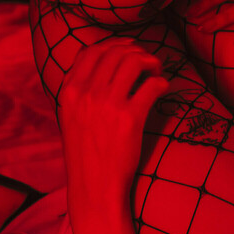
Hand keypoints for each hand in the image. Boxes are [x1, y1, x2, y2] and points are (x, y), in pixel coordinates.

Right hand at [57, 37, 171, 208]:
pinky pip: (151, 86)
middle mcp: (86, 94)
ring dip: (151, 62)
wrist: (94, 187)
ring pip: (133, 62)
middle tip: (148, 63)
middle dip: (136, 52)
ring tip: (157, 72)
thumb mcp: (71, 117)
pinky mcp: (129, 119)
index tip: (129, 50)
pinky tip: (163, 89)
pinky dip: (161, 82)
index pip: (91, 51)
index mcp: (70, 91)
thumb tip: (102, 65)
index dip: (114, 46)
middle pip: (115, 53)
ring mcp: (107, 104)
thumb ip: (80, 91)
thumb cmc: (86, 153)